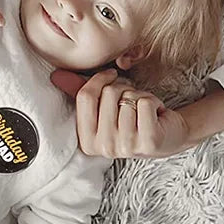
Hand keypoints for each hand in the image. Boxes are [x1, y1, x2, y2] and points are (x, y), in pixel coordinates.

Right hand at [51, 69, 191, 158]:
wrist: (168, 136)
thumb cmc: (132, 119)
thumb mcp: (103, 107)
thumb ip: (79, 92)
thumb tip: (56, 75)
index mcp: (87, 141)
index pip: (85, 97)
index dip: (98, 79)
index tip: (110, 75)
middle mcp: (104, 147)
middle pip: (107, 94)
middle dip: (122, 88)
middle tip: (130, 100)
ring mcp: (127, 147)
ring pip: (127, 97)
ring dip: (138, 95)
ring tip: (142, 109)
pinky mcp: (149, 142)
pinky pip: (144, 102)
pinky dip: (153, 100)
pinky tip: (155, 113)